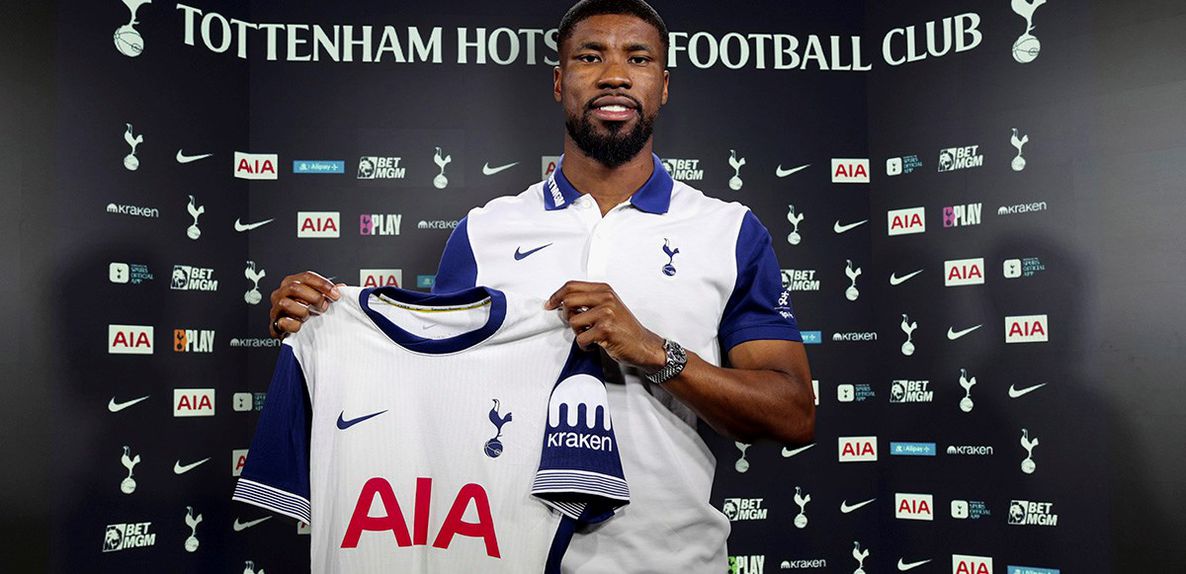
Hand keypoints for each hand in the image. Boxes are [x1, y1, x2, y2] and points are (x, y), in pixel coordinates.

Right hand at [268, 271, 343, 337]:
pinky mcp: (274, 324)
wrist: (293, 331)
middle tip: (324, 307)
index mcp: (291, 283)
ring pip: (286, 304)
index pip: (306, 276)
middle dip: (314, 297)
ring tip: (309, 316)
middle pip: (295, 287)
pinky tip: (300, 326)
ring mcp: (275, 308)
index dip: (323, 284)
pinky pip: (282, 323)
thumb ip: (328, 292)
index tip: (335, 294)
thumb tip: (341, 287)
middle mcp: (280, 293)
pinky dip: (294, 325)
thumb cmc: (305, 311)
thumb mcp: (316, 299)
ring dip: (303, 311)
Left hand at [544, 281, 665, 370]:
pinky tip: (595, 344)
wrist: (643, 345)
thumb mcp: (609, 307)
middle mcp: (606, 298)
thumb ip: (589, 301)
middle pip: (568, 300)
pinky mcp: (605, 329)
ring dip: (578, 333)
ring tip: (590, 335)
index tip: (550, 304)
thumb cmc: (625, 328)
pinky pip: (581, 338)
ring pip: (573, 321)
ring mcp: (606, 313)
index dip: (556, 295)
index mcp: (605, 290)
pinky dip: (585, 345)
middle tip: (575, 324)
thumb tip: (563, 303)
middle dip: (566, 315)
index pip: (572, 286)